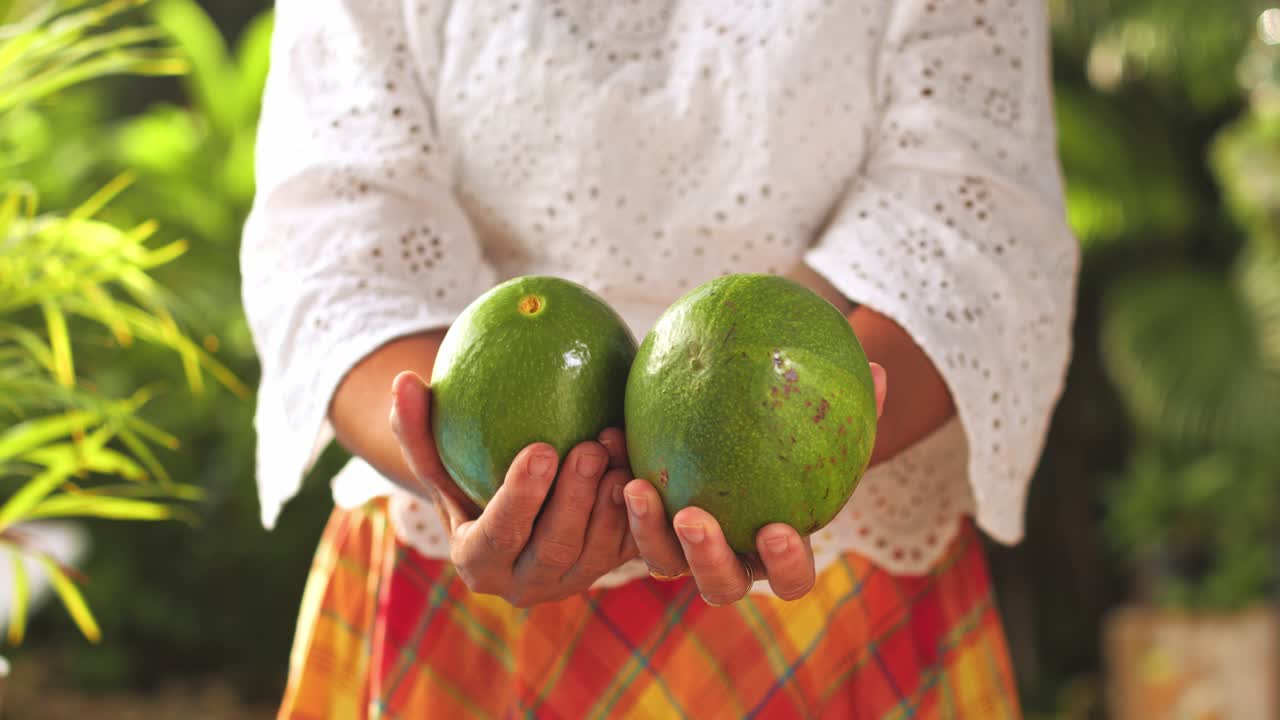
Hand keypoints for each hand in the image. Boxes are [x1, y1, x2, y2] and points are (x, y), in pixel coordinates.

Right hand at [389, 371, 636, 606]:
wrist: (525, 515)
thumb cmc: (471, 478)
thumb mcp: (440, 462)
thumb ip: (418, 430)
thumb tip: (403, 382)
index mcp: (479, 563)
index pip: (498, 537)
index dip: (520, 498)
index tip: (540, 448)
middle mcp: (527, 584)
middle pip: (555, 549)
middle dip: (574, 499)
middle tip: (588, 446)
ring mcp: (573, 581)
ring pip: (599, 552)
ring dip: (610, 500)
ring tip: (614, 444)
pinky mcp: (611, 567)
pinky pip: (630, 545)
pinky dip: (638, 507)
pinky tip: (638, 458)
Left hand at [624, 362, 887, 604]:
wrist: (735, 436)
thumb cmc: (792, 435)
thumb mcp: (819, 420)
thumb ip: (851, 405)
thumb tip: (880, 370)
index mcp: (777, 550)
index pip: (790, 577)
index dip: (785, 564)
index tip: (778, 530)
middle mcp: (730, 560)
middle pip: (720, 584)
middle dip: (706, 558)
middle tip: (692, 517)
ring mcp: (682, 549)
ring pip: (661, 560)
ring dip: (647, 530)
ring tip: (635, 486)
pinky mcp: (643, 524)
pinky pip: (621, 518)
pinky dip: (613, 489)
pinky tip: (608, 442)